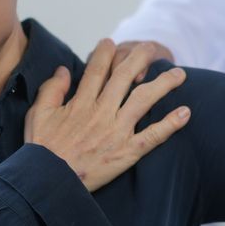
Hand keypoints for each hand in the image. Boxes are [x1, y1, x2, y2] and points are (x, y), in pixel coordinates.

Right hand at [25, 38, 189, 191]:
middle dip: (139, 58)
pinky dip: (170, 124)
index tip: (112, 42)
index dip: (105, 54)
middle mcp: (101, 112)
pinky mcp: (127, 152)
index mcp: (80, 103)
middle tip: (150, 47)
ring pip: (144, 100)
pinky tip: (185, 113)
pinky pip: (153, 136)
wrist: (49, 183)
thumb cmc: (42, 150)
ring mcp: (117, 131)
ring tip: (180, 74)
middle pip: (125, 77)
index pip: (96, 71)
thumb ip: (51, 89)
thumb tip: (64, 69)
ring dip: (164, 84)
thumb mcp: (39, 115)